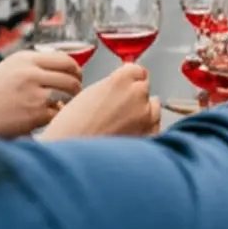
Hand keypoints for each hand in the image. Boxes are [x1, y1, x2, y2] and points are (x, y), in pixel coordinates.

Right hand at [0, 49, 81, 138]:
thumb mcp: (8, 71)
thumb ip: (33, 68)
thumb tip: (65, 71)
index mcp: (25, 58)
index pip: (65, 59)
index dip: (75, 70)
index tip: (77, 77)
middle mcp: (31, 72)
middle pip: (71, 76)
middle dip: (77, 86)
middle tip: (75, 94)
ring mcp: (34, 93)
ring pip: (67, 96)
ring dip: (69, 103)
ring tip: (62, 109)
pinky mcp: (34, 114)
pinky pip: (57, 115)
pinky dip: (55, 118)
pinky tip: (46, 121)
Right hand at [42, 63, 160, 139]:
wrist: (73, 158)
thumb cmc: (72, 128)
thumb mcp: (88, 94)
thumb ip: (111, 86)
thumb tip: (122, 85)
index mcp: (121, 79)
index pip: (136, 70)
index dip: (129, 79)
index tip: (126, 84)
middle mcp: (137, 94)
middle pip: (144, 88)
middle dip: (135, 95)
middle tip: (117, 109)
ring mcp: (146, 116)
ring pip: (154, 107)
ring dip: (144, 111)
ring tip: (123, 124)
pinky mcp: (150, 136)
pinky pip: (155, 128)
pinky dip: (147, 130)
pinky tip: (131, 135)